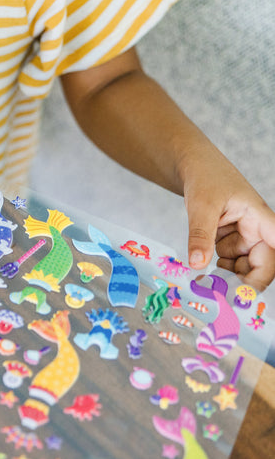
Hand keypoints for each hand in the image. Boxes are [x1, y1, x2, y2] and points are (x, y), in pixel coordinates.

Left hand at [184, 158, 274, 290]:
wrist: (192, 165)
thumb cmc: (205, 177)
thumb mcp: (201, 205)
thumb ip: (201, 234)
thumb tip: (198, 264)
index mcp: (261, 219)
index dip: (269, 272)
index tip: (251, 290)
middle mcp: (259, 230)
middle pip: (263, 265)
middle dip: (244, 281)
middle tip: (219, 293)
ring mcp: (246, 236)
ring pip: (245, 266)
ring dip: (228, 275)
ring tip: (206, 277)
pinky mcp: (232, 239)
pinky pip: (230, 260)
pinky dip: (218, 266)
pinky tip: (203, 263)